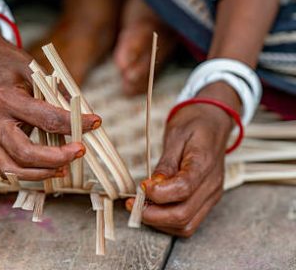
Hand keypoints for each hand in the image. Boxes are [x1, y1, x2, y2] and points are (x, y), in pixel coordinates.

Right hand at [0, 16, 100, 180]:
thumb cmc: (7, 60)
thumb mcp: (33, 68)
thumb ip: (56, 92)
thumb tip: (81, 112)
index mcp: (4, 98)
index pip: (46, 119)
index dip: (74, 124)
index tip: (96, 122)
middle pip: (25, 153)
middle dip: (57, 158)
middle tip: (80, 151)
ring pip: (11, 168)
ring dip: (41, 173)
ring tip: (65, 168)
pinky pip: (4, 165)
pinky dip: (26, 171)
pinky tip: (46, 168)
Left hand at [126, 82, 239, 236]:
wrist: (214, 121)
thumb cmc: (194, 124)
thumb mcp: (176, 134)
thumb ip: (166, 162)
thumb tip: (153, 185)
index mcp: (204, 163)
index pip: (183, 189)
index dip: (158, 194)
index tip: (141, 187)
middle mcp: (212, 184)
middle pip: (184, 214)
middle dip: (154, 215)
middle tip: (132, 204)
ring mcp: (212, 194)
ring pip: (186, 225)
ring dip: (160, 222)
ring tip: (140, 207)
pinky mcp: (207, 200)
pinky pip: (189, 221)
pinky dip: (168, 222)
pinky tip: (153, 209)